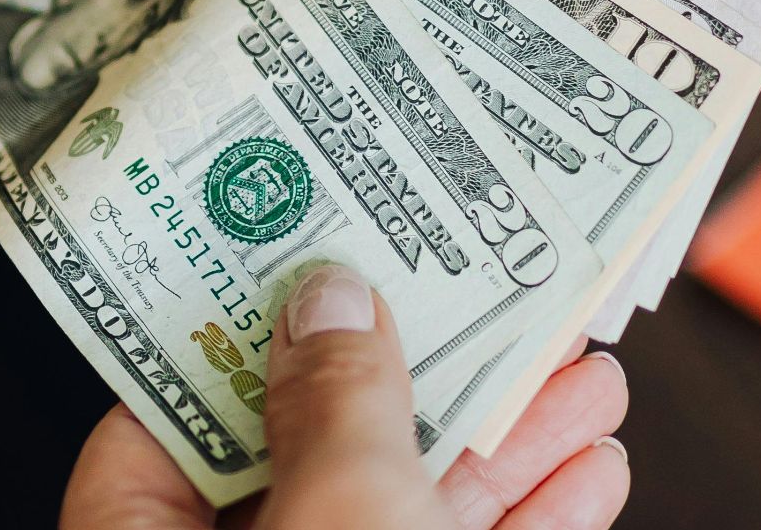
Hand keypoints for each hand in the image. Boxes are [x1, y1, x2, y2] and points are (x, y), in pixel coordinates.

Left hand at [60, 265, 630, 529]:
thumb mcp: (341, 520)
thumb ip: (335, 407)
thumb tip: (329, 299)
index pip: (169, 417)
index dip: (256, 330)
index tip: (329, 257)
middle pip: (317, 452)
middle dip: (428, 372)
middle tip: (496, 291)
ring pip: (408, 512)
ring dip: (507, 443)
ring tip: (585, 371)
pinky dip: (531, 523)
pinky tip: (591, 472)